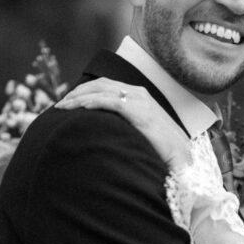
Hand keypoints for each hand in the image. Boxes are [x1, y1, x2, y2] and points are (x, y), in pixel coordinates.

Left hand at [55, 78, 190, 168]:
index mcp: (140, 96)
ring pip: (101, 90)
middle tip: (60, 105)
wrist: (182, 159)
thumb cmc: (163, 150)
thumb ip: (127, 125)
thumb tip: (108, 130)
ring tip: (62, 107)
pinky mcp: (138, 111)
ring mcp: (139, 100)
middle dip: (78, 91)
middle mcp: (139, 93)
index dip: (86, 90)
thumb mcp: (142, 132)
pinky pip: (108, 101)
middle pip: (100, 84)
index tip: (69, 102)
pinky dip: (91, 102)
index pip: (107, 85)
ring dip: (79, 96)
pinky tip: (77, 108)